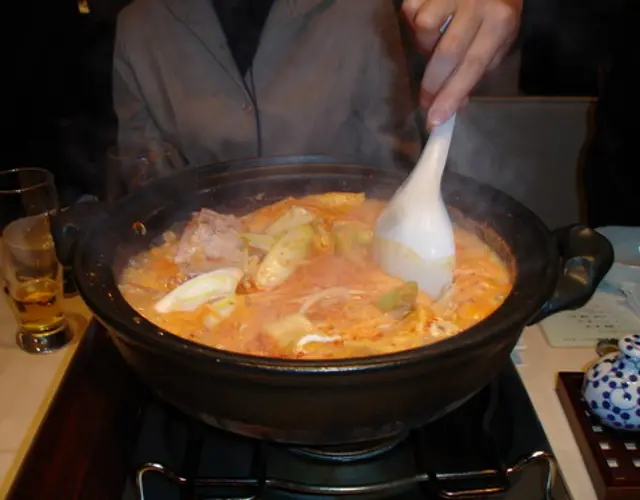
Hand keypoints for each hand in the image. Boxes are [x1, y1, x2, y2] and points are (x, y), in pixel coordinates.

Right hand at [403, 0, 521, 127]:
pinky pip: (410, 12)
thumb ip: (477, 72)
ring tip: (435, 43)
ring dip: (424, 46)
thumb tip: (454, 105)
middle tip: (425, 102)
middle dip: (432, 85)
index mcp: (499, 22)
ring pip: (424, 31)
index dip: (452, 95)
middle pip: (446, 53)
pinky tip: (430, 22)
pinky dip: (414, 23)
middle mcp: (477, 4)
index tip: (435, 120)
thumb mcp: (497, 42)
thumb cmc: (494, 13)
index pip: (472, 66)